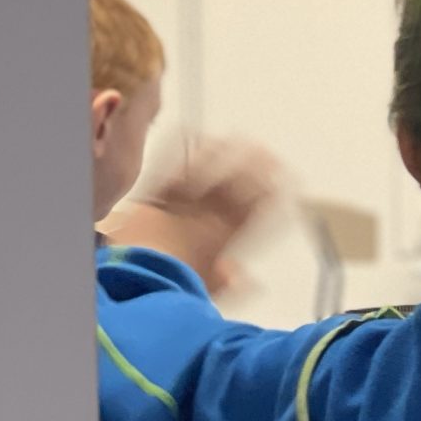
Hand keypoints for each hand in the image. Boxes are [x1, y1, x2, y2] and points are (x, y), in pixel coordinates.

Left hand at [106, 141, 281, 291]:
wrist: (138, 274)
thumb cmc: (172, 285)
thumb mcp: (206, 289)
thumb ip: (227, 280)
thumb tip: (243, 279)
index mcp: (223, 238)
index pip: (253, 212)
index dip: (270, 196)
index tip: (282, 185)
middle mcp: (205, 215)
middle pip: (236, 187)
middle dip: (257, 169)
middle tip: (271, 155)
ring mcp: (179, 202)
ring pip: (208, 172)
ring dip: (226, 153)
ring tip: (240, 138)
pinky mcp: (154, 194)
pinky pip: (169, 166)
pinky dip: (180, 147)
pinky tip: (190, 132)